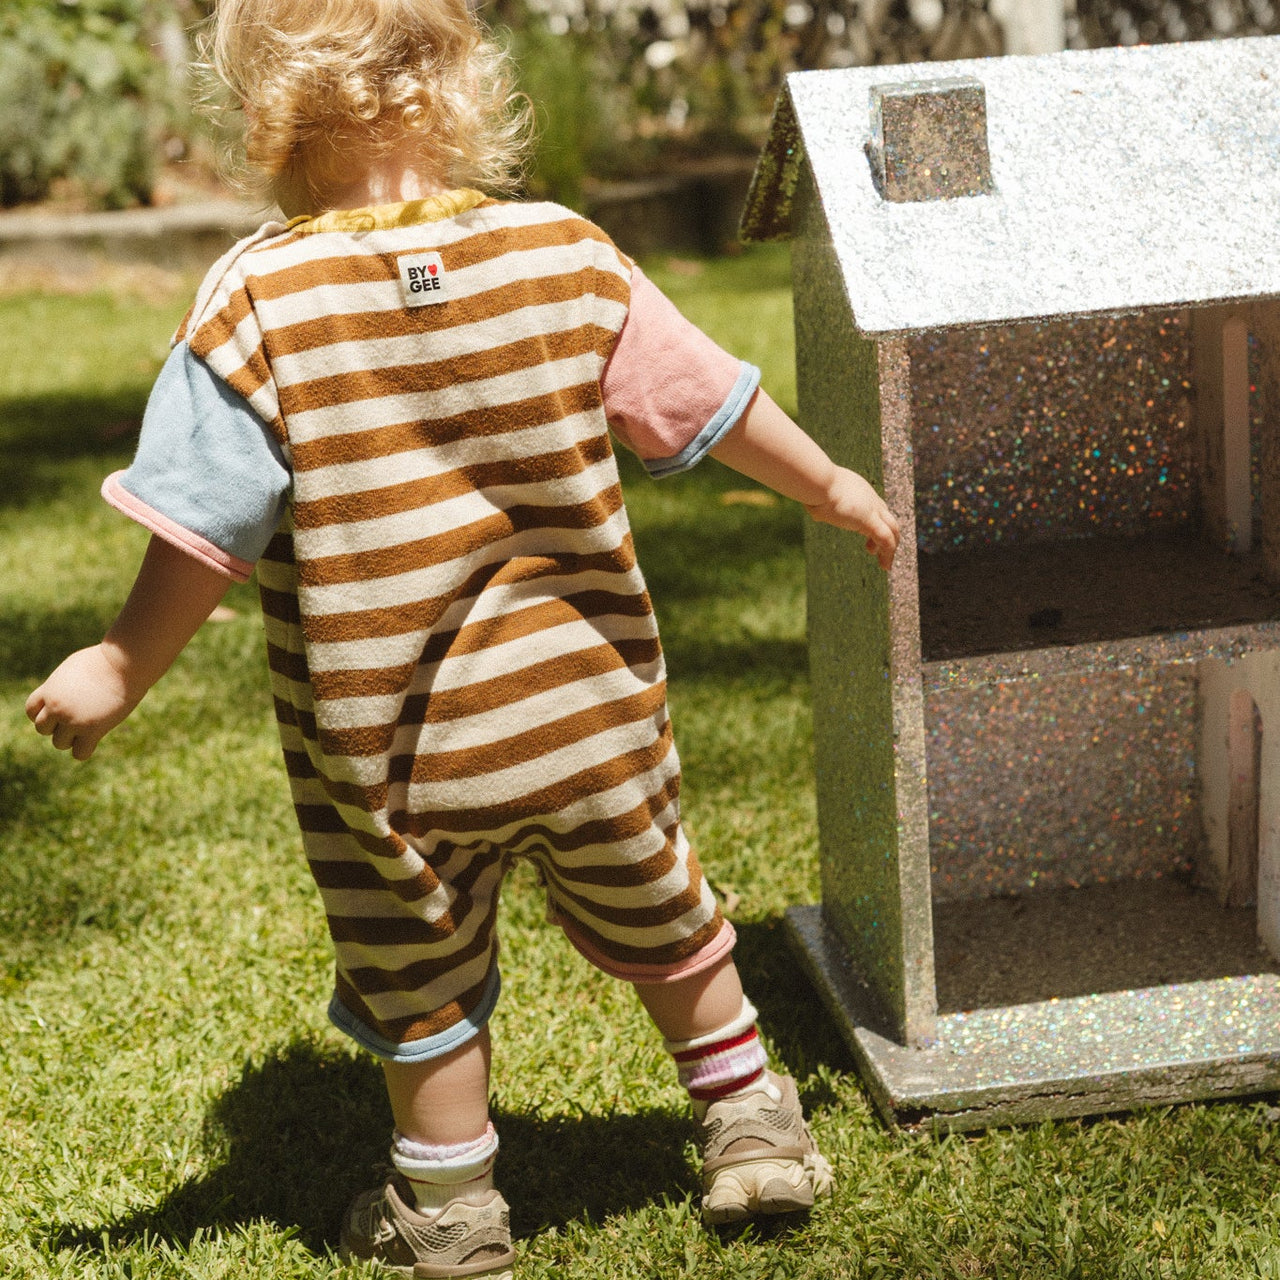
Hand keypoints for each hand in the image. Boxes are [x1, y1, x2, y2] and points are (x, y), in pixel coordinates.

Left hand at [25, 643, 141, 760]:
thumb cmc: (104, 660)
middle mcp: (57, 707)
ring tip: (90, 724)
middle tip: (78, 716)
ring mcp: (73, 720)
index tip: (60, 710)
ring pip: (59, 743)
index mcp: (50, 690)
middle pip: (42, 729)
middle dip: (57, 725)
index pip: (31, 711)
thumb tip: (65, 694)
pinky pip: (79, 753)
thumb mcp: (74, 668)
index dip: (44, 713)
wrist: (123, 664)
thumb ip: (63, 685)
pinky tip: (95, 737)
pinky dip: (84, 749)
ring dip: (72, 737)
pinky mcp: (92, 730)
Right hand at [804, 467, 900, 569]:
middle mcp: (869, 498)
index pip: (876, 508)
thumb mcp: (820, 493)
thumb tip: (813, 509)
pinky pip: (886, 538)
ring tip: (885, 565)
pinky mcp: (869, 519)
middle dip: (888, 537)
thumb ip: (821, 502)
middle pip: (888, 519)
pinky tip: (885, 566)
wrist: (818, 481)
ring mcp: (872, 508)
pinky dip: (889, 553)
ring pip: (892, 530)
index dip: (877, 524)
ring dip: (890, 549)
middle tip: (877, 552)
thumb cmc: (813, 486)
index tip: (868, 539)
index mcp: (859, 490)